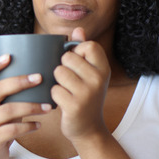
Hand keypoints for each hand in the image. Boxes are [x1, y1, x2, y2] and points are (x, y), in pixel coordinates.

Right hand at [0, 54, 50, 158]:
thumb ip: (9, 94)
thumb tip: (37, 74)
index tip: (9, 56)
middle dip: (20, 82)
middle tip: (39, 77)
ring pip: (9, 110)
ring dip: (32, 107)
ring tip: (48, 107)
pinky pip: (13, 129)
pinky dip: (29, 126)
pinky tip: (39, 125)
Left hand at [51, 27, 110, 142]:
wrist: (88, 129)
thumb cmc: (85, 96)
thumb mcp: (89, 73)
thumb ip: (82, 50)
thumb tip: (78, 29)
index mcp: (104, 68)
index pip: (87, 45)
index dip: (76, 52)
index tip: (77, 65)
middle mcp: (99, 79)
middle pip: (68, 57)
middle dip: (63, 68)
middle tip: (70, 82)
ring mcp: (88, 93)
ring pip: (58, 72)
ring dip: (57, 82)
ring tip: (66, 91)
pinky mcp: (75, 106)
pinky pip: (54, 90)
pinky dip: (54, 96)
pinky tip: (63, 102)